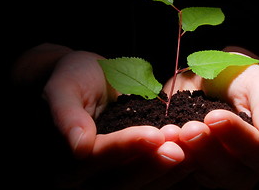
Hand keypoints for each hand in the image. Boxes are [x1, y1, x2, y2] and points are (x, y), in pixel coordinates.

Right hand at [41, 49, 184, 188]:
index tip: (154, 135)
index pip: (94, 159)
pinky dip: (173, 172)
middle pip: (119, 181)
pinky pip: (152, 179)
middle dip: (151, 164)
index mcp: (63, 161)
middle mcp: (85, 177)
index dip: (125, 147)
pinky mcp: (131, 170)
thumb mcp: (63, 87)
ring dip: (167, 171)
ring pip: (140, 184)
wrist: (89, 80)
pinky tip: (195, 159)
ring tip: (192, 151)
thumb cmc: (72, 79)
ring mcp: (110, 176)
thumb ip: (66, 114)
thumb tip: (78, 146)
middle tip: (179, 148)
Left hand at [163, 61, 258, 188]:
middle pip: (233, 173)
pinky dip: (173, 161)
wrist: (213, 81)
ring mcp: (220, 174)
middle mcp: (248, 169)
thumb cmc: (242, 80)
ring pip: (207, 178)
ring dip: (189, 157)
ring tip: (174, 134)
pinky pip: (184, 176)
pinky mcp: (196, 173)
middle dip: (209, 149)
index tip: (215, 116)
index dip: (238, 138)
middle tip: (190, 128)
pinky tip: (163, 142)